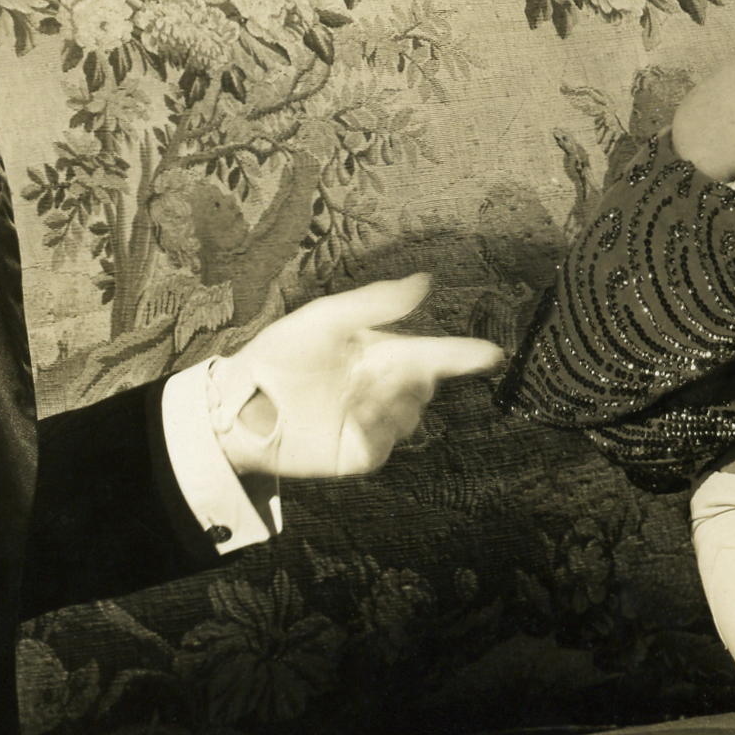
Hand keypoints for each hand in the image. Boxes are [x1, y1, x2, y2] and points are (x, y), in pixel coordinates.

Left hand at [213, 273, 503, 478]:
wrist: (242, 404)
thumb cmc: (280, 355)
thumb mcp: (325, 318)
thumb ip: (375, 303)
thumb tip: (423, 281)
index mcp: (382, 353)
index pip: (434, 354)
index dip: (464, 355)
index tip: (492, 354)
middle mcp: (384, 387)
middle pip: (425, 384)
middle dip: (413, 375)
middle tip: (385, 367)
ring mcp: (374, 422)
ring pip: (409, 414)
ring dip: (390, 400)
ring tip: (355, 392)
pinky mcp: (359, 453)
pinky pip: (384, 441)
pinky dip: (373, 426)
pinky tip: (349, 416)